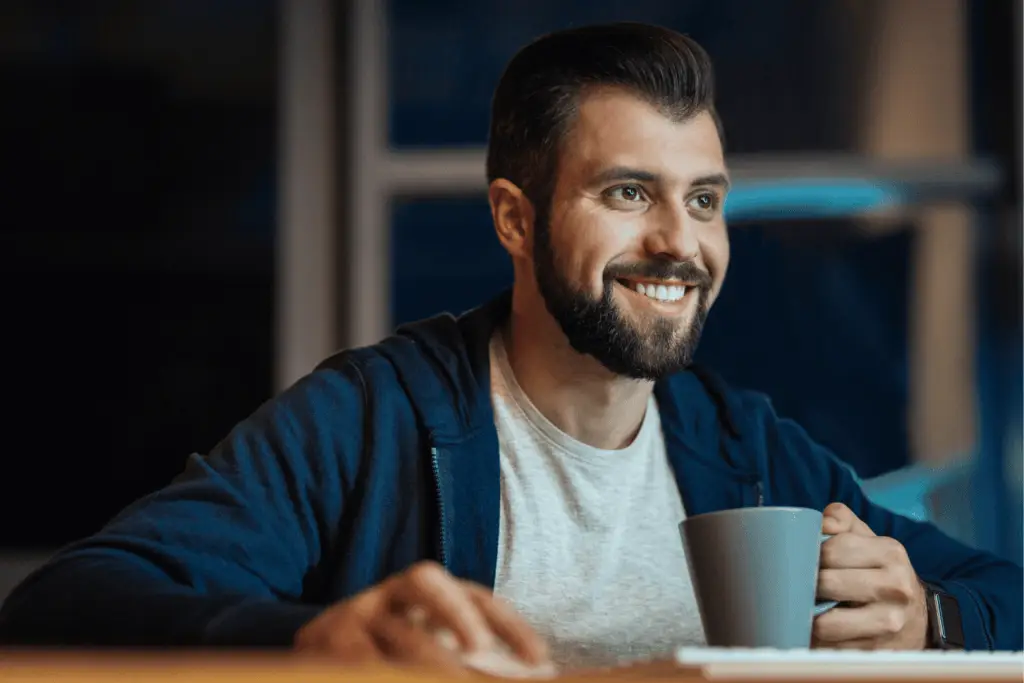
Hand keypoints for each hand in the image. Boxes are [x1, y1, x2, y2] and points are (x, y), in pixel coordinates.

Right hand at [294, 561, 549, 672]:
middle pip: (425, 581)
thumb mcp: (429, 652)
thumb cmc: (390, 655)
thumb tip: (533, 678)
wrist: (313, 652)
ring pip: (395, 629)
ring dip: (427, 660)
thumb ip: (470, 664)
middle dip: (457, 614)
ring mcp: (356, 612)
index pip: (476, 595)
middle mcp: (392, 592)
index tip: (540, 661)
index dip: (510, 624)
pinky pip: (359, 659)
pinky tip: (393, 679)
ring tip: (451, 680)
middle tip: (481, 653)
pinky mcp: (321, 639)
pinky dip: (382, 672)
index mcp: (430, 593)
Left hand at [814, 503, 928, 649]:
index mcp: (890, 553)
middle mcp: (895, 588)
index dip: (810, 554)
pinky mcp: (876, 650)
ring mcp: (888, 623)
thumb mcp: (869, 540)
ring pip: (824, 622)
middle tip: (800, 583)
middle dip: (806, 584)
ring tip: (805, 606)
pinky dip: (816, 640)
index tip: (806, 559)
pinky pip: (830, 647)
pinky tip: (816, 629)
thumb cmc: (881, 573)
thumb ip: (842, 520)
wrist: (917, 619)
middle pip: (826, 583)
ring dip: (807, 615)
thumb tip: (821, 522)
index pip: (832, 549)